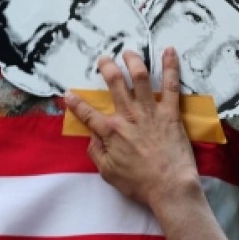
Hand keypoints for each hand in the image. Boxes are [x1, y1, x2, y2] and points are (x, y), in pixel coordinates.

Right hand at [63, 48, 199, 209]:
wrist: (170, 188)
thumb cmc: (139, 184)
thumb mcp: (107, 172)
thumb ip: (96, 152)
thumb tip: (91, 136)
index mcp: (110, 132)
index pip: (87, 113)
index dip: (75, 103)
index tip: (67, 94)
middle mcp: (128, 117)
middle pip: (114, 84)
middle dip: (106, 68)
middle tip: (103, 60)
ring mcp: (151, 112)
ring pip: (140, 78)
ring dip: (133, 62)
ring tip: (129, 53)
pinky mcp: (171, 113)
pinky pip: (171, 86)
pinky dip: (170, 67)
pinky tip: (169, 51)